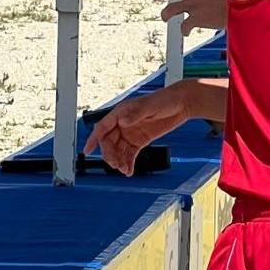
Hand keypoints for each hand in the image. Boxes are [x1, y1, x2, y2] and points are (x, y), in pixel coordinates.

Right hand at [83, 81, 199, 174]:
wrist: (182, 104)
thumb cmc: (165, 99)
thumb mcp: (150, 105)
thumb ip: (135, 114)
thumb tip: (123, 121)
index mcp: (121, 113)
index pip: (102, 127)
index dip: (93, 139)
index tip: (87, 150)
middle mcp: (123, 124)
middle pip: (109, 142)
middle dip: (110, 154)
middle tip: (116, 164)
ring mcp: (131, 133)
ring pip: (118, 150)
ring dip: (119, 161)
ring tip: (124, 169)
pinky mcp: (140, 140)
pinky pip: (130, 153)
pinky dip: (128, 162)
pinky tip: (129, 170)